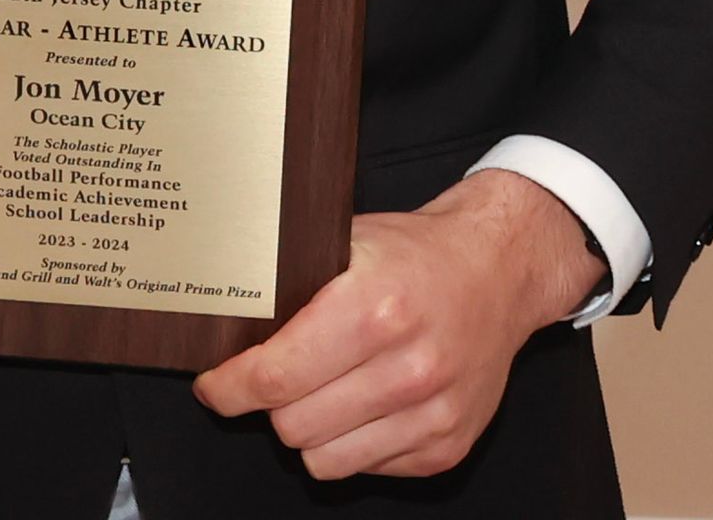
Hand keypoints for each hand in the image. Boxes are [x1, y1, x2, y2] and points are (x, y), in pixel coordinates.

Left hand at [193, 169, 605, 480]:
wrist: (498, 270)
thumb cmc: (417, 254)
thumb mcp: (348, 243)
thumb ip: (294, 283)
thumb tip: (226, 320)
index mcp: (373, 308)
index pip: (276, 376)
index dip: (230, 387)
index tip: (215, 387)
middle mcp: (407, 367)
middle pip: (293, 425)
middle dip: (272, 404)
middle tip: (275, 378)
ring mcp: (431, 413)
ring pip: (325, 461)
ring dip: (310, 430)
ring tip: (320, 390)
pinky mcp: (447, 446)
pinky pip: (369, 469)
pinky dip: (355, 443)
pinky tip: (364, 401)